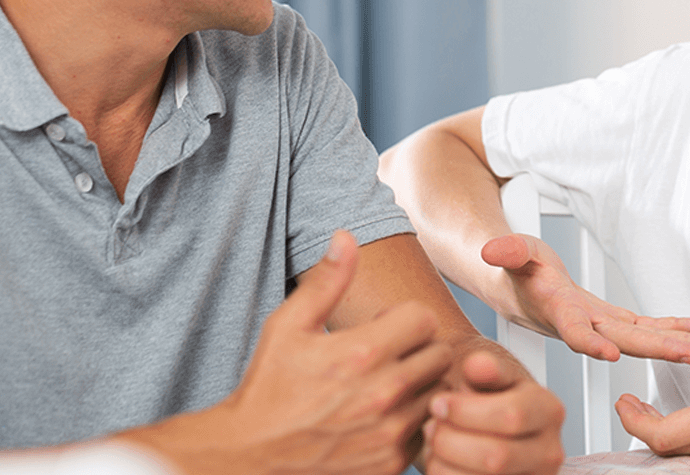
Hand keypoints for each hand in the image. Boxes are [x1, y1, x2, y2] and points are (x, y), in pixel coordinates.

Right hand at [132, 230, 454, 474]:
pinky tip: (383, 418)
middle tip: (388, 355)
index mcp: (362, 353)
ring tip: (386, 386)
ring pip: (437, 392)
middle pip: (440, 354)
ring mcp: (390, 433)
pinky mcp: (391, 465)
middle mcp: (384, 394)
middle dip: (418, 348)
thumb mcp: (287, 326)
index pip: (424, 319)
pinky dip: (413, 423)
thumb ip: (326, 281)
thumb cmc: (267, 388)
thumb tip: (346, 237)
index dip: (405, 318)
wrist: (249, 458)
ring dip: (419, 386)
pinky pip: (426, 431)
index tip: (383, 327)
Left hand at [423, 350, 564, 474]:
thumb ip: (485, 367)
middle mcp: (550, 451)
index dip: (466, 411)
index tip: (438, 402)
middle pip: (496, 456)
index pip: (512, 415)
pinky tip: (444, 463)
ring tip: (435, 445)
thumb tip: (478, 364)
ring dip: (444, 465)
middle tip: (431, 426)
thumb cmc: (489, 396)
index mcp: (549, 410)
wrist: (489, 422)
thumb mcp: (490, 373)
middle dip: (451, 441)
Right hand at [482, 233, 689, 363]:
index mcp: (557, 312)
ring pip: (643, 339)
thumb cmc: (520, 273)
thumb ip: (508, 251)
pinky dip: (674, 330)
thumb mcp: (513, 254)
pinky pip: (650, 328)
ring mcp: (603, 328)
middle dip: (658, 349)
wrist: (523, 291)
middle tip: (689, 355)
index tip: (607, 354)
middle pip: (623, 342)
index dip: (588, 342)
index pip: (572, 330)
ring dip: (676, 346)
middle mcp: (584, 326)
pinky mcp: (617, 323)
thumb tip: (493, 249)